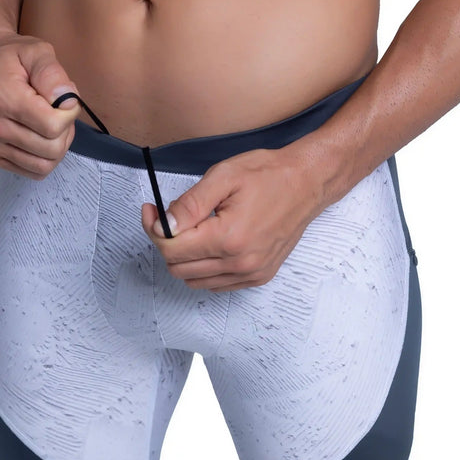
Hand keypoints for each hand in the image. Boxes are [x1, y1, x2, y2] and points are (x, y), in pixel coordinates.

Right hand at [0, 30, 82, 178]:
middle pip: (52, 150)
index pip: (53, 127)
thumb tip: (67, 101)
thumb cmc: (10, 56)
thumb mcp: (37, 51)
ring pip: (43, 166)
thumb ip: (53, 74)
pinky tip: (40, 136)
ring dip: (57, 147)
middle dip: (66, 131)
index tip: (65, 100)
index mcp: (4, 99)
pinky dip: (43, 158)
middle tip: (60, 112)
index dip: (70, 114)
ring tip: (51, 124)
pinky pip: (31, 171)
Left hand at [141, 145, 324, 291]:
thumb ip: (190, 204)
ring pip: (194, 280)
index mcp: (228, 238)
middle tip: (169, 217)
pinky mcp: (259, 276)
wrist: (308, 182)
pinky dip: (204, 268)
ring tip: (193, 229)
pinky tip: (209, 243)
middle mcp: (240, 262)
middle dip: (167, 242)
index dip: (154, 228)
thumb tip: (165, 224)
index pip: (171, 249)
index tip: (152, 210)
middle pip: (178, 267)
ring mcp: (251, 272)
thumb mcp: (224, 176)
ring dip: (184, 258)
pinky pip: (216, 284)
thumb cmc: (269, 174)